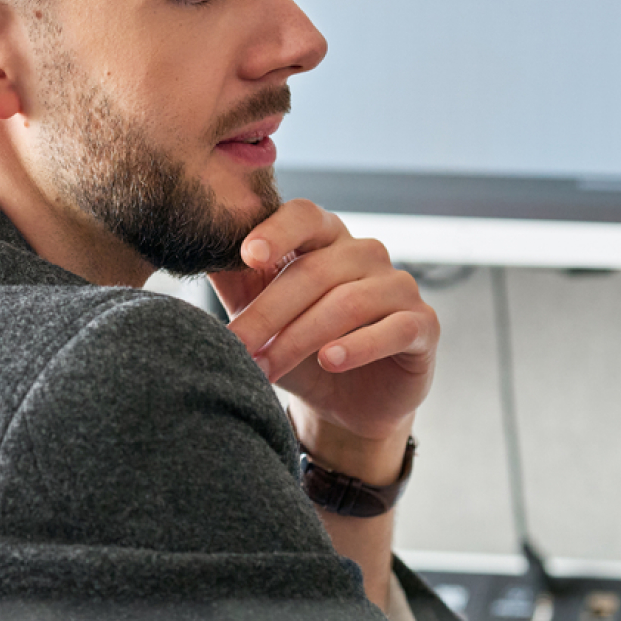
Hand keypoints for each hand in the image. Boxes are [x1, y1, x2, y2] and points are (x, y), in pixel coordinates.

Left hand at [210, 200, 438, 456]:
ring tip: (267, 367)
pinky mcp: (423, 325)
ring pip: (348, 302)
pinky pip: (394, 328)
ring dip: (301, 336)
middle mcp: (364, 253)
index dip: (275, 231)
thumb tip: (197, 248)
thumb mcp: (259, 313)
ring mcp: (398, 286)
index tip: (246, 256)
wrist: (345, 404)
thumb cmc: (297, 347)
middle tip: (237, 345)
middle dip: (270, 313)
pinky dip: (359, 345)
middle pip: (315, 271)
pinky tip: (330, 360)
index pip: (303, 216)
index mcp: (324, 238)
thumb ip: (233, 279)